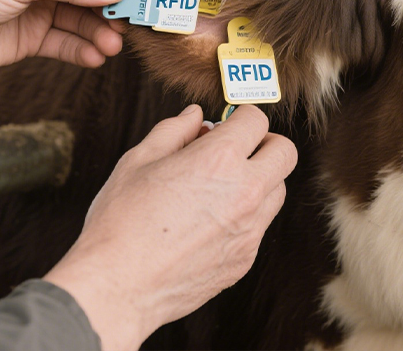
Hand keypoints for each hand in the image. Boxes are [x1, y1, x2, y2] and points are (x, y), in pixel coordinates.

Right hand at [44, 105, 296, 350]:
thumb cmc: (120, 221)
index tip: (228, 124)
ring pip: (278, 191)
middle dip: (265, 144)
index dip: (241, 117)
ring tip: (220, 187)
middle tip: (237, 150)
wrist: (117, 286)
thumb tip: (195, 116)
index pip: (257, 120)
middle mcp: (245, 192)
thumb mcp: (138, 161)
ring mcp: (250, 229)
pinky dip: (245, 216)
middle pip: (285, 153)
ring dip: (259, 180)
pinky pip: (259, 226)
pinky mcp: (245, 259)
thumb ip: (173, 131)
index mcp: (219, 159)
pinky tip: (209, 222)